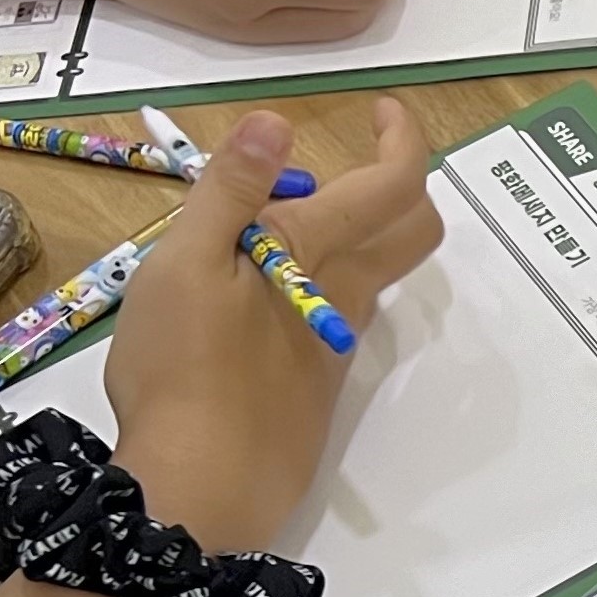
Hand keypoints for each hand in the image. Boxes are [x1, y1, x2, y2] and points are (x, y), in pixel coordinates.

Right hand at [105, 101, 440, 555]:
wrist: (203, 485)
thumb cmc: (183, 366)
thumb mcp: (184, 262)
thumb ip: (231, 189)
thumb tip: (277, 121)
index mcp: (317, 251)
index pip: (396, 184)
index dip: (403, 139)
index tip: (381, 111)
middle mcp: (345, 296)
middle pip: (413, 232)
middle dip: (402, 184)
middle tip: (356, 160)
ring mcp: (334, 346)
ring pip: (374, 276)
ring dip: (354, 235)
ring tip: (273, 225)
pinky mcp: (316, 388)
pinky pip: (337, 319)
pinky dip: (318, 285)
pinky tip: (256, 299)